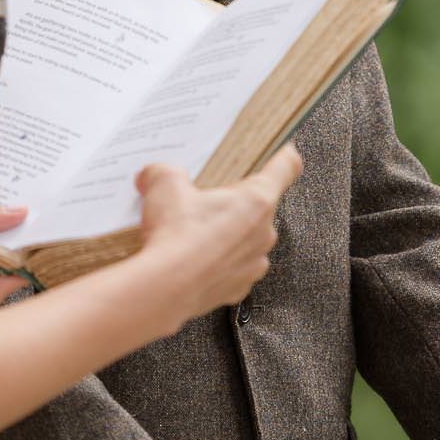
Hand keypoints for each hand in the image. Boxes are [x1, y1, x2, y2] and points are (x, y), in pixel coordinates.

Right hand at [135, 146, 302, 326]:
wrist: (164, 289)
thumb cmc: (175, 237)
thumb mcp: (164, 186)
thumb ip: (164, 172)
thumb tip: (153, 174)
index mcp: (256, 200)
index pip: (286, 168)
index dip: (283, 155)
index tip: (283, 150)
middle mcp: (263, 233)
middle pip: (259, 207)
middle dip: (234, 202)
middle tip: (205, 199)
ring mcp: (253, 263)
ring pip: (246, 240)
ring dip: (226, 235)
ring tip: (192, 233)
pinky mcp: (238, 288)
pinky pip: (232, 268)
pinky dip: (216, 263)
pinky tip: (191, 259)